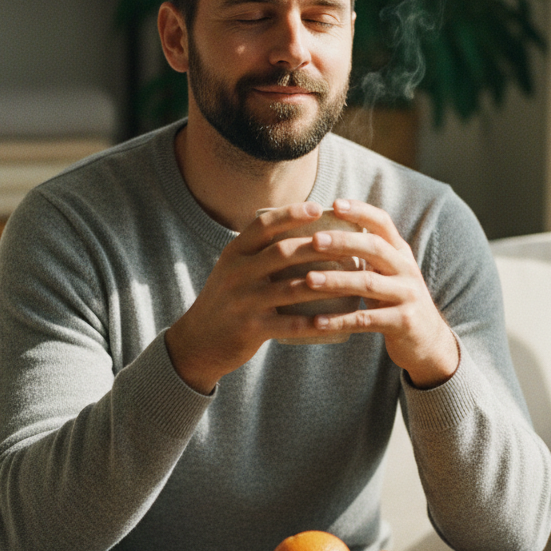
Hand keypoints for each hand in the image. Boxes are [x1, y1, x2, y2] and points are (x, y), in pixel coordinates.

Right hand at [165, 202, 357, 391]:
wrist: (197, 342)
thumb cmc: (227, 300)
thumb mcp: (233, 269)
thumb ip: (259, 252)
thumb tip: (303, 231)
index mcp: (234, 253)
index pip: (263, 226)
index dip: (291, 214)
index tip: (317, 208)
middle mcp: (236, 273)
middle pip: (283, 252)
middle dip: (318, 246)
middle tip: (348, 243)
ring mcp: (243, 302)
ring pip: (292, 288)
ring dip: (326, 284)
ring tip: (352, 279)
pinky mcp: (251, 329)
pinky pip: (290, 325)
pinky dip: (315, 322)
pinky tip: (336, 320)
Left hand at [300, 199, 459, 387]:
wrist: (429, 340)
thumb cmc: (395, 300)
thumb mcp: (388, 272)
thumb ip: (367, 253)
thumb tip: (321, 231)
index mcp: (400, 252)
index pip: (382, 223)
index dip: (360, 211)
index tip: (334, 204)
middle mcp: (406, 269)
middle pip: (374, 248)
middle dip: (343, 242)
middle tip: (314, 240)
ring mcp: (407, 296)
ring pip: (368, 283)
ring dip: (336, 280)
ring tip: (309, 279)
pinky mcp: (403, 323)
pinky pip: (366, 319)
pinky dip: (340, 321)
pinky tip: (317, 322)